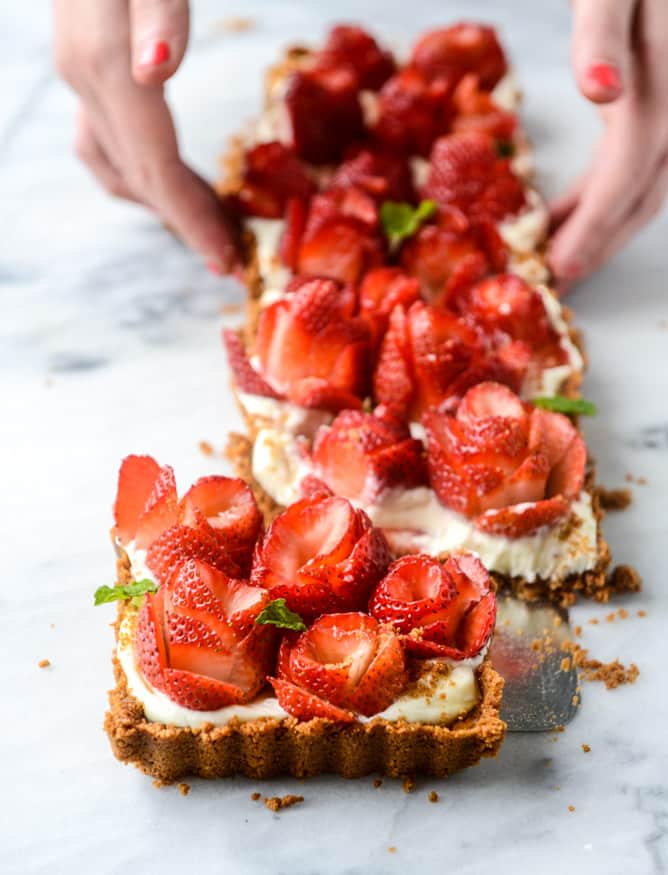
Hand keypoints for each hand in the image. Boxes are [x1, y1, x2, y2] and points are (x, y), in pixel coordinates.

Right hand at [53, 0, 240, 273]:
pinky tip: (169, 171)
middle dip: (185, 222)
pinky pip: (110, 137)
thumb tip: (155, 70)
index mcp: (109, 67)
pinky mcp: (84, 56)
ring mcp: (79, 69)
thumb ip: (159, 13)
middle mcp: (86, 78)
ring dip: (162, 200)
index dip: (192, 222)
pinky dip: (143, 168)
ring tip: (208, 223)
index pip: (156, 171)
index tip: (227, 264)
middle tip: (229, 256)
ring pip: (116, 163)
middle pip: (138, 177)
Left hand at [548, 0, 667, 291]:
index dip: (596, 226)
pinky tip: (563, 214)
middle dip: (596, 246)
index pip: (630, 174)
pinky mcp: (660, 109)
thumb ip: (602, 32)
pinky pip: (633, 167)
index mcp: (667, 87)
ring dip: (597, 229)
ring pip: (642, 189)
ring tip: (552, 259)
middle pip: (643, 198)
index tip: (561, 268)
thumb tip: (601, 92)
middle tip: (554, 285)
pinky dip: (598, 196)